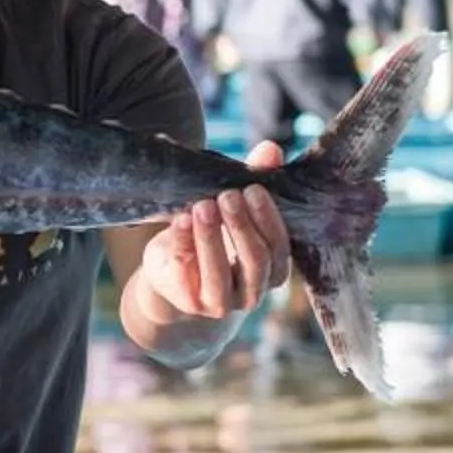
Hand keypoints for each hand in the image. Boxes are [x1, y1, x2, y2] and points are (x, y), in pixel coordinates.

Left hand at [131, 143, 290, 322]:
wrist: (173, 273)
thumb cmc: (213, 234)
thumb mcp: (233, 209)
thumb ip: (254, 180)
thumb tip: (271, 149)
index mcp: (273, 270)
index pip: (279, 247)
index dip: (268, 218)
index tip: (252, 188)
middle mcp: (253, 291)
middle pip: (255, 261)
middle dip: (241, 226)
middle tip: (227, 196)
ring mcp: (221, 302)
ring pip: (220, 273)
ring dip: (211, 237)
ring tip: (202, 205)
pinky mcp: (189, 302)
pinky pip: (185, 273)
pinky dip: (182, 243)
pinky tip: (179, 220)